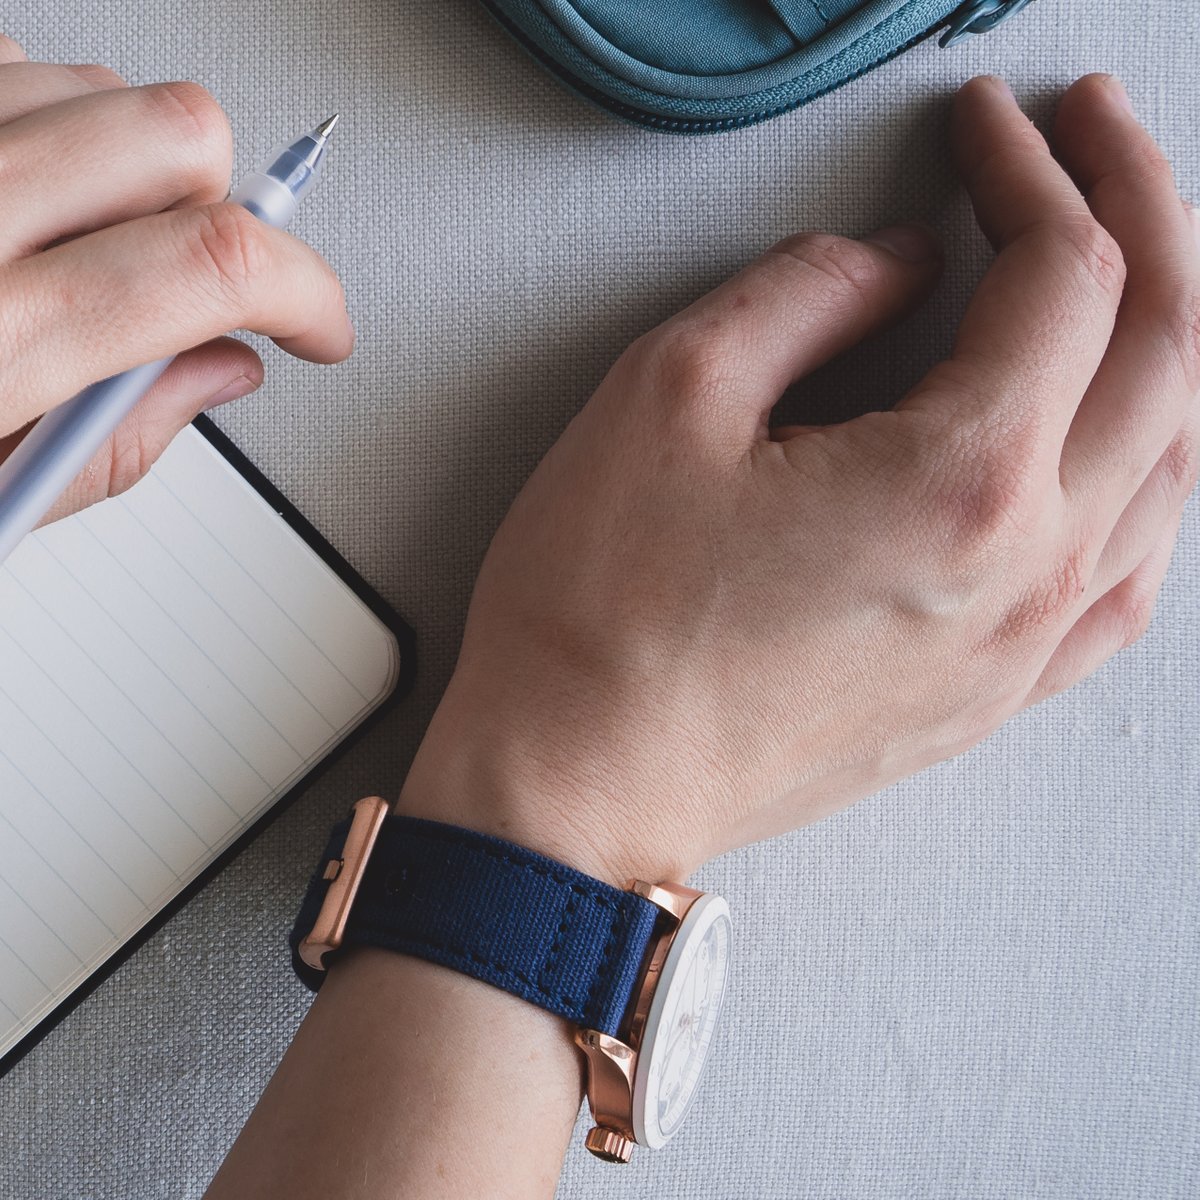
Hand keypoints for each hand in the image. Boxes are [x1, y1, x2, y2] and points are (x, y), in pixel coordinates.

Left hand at [0, 36, 352, 522]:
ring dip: (132, 166)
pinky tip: (22, 190)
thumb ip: (121, 443)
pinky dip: (44, 121)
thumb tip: (226, 369)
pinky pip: (12, 59)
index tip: (322, 327)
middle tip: (200, 276)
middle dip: (226, 210)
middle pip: (179, 135)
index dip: (307, 290)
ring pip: (101, 85)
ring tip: (91, 242)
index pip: (215, 264)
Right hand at [400, 74, 1198, 884]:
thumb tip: (898, 264)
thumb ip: (806, 294)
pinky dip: (1146, 479)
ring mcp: (1017, 649)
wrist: (574, 788)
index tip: (979, 130)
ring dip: (1164, 342)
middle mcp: (1023, 572)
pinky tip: (1119, 451)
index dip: (1027, 171)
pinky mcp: (985, 697)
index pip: (1061, 275)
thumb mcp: (668, 399)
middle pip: (1163, 352)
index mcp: (957, 485)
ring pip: (1170, 465)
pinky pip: (1127, 578)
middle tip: (1092, 148)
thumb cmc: (599, 625)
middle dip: (1139, 217)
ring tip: (1120, 275)